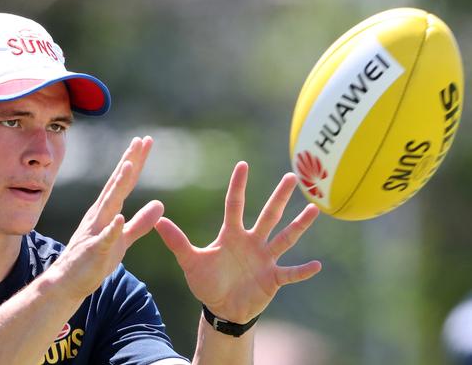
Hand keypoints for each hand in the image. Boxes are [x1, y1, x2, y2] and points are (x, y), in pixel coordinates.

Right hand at [50, 136, 163, 300]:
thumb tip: (160, 204)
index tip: (145, 141)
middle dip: (129, 162)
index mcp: (108, 211)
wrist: (69, 282)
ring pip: (109, 205)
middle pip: (117, 185)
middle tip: (139, 140)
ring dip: (118, 186)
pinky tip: (119, 219)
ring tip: (128, 166)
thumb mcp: (124, 238)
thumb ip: (141, 222)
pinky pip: (104, 239)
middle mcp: (100, 215)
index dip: (136, 161)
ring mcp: (95, 231)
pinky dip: (111, 228)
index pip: (125, 182)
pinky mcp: (94, 251)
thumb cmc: (95, 259)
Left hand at [155, 161, 320, 322]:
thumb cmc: (207, 283)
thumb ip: (177, 242)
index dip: (238, 186)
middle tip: (292, 177)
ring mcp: (265, 259)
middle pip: (268, 215)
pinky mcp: (273, 278)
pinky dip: (303, 271)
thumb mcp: (191, 262)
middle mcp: (252, 242)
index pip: (236, 205)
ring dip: (299, 225)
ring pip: (285, 238)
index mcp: (232, 235)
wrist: (222, 309)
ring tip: (314, 209)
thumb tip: (157, 221)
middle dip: (279, 197)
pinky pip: (290, 272)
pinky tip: (317, 265)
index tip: (242, 165)